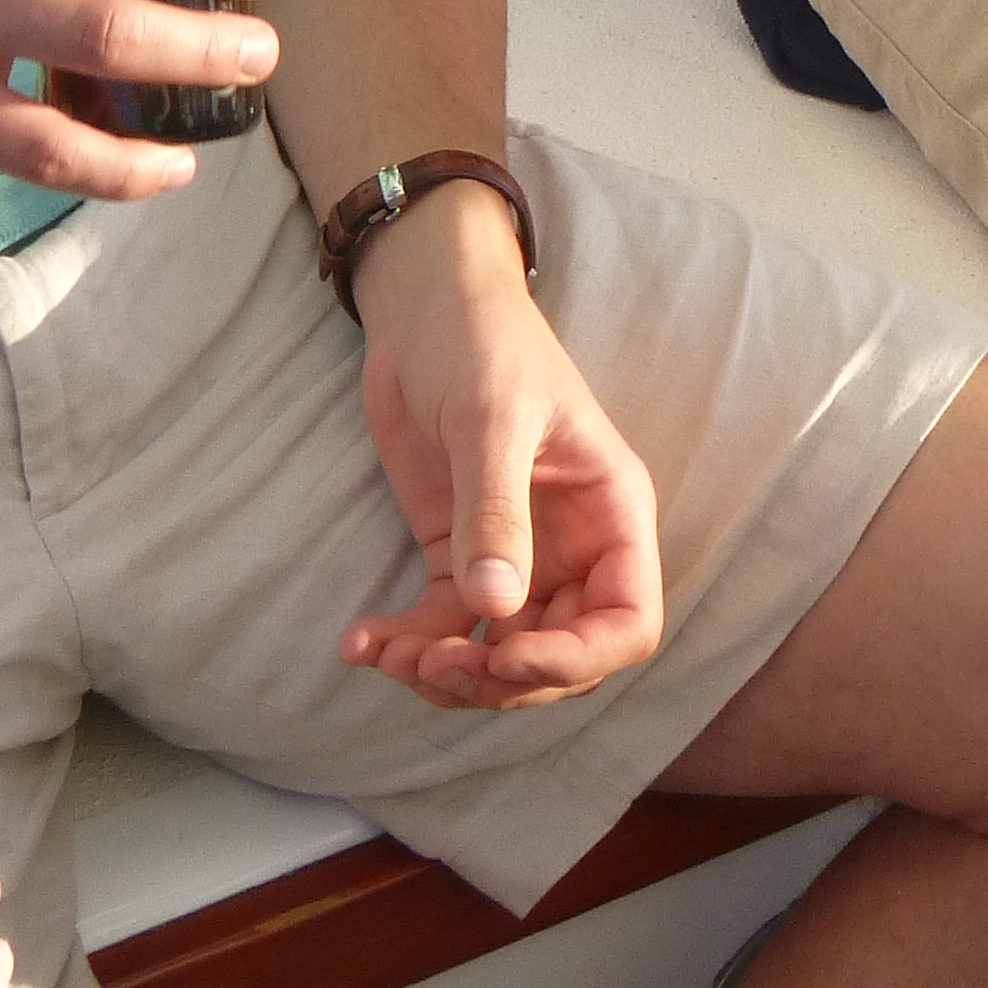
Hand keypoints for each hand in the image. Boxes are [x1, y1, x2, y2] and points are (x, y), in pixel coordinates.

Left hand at [339, 191, 665, 709]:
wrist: (422, 310)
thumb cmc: (483, 340)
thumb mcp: (494, 419)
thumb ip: (497, 511)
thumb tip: (496, 607)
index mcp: (611, 514)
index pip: (627, 621)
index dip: (576, 658)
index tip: (506, 654)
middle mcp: (573, 550)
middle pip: (559, 657)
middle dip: (499, 678)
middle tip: (434, 663)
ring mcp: (515, 558)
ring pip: (497, 655)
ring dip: (447, 673)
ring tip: (390, 655)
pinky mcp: (458, 557)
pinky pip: (444, 625)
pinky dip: (406, 646)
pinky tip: (360, 643)